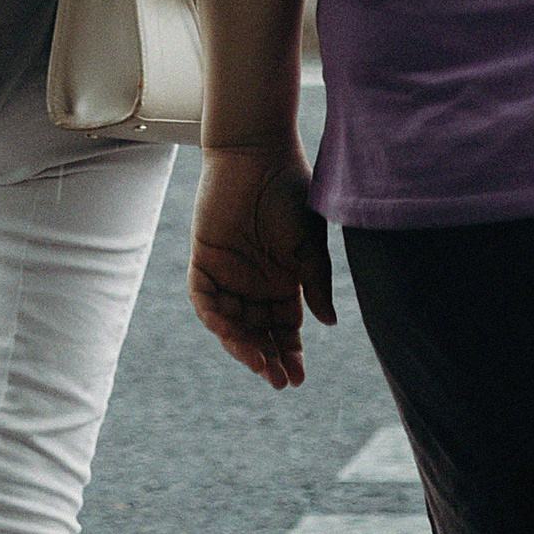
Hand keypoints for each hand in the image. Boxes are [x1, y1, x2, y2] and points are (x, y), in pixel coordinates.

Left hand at [189, 139, 335, 387]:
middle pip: (258, 333)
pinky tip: (229, 332)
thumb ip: (316, 283)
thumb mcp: (309, 244)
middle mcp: (255, 283)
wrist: (259, 153)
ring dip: (241, 345)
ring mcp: (229, 273)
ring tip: (257, 362)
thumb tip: (330, 323)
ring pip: (231, 323)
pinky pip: (204, 298)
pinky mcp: (205, 258)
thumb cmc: (289, 192)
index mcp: (283, 282)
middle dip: (267, 358)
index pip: (285, 330)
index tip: (297, 379)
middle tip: (277, 379)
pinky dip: (213, 316)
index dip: (290, 354)